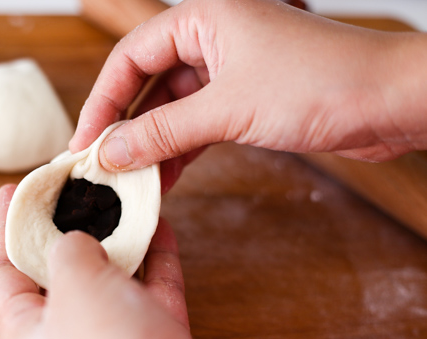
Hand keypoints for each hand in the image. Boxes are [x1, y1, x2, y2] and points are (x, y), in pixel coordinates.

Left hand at [0, 184, 257, 338]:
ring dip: (117, 239)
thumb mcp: (75, 286)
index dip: (4, 226)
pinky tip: (158, 226)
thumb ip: (68, 250)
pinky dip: (154, 259)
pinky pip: (151, 290)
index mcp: (26, 330)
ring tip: (120, 198)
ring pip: (110, 278)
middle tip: (76, 185)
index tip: (12, 189)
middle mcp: (67, 337)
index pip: (3, 270)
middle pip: (58, 271)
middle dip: (67, 227)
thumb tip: (76, 241)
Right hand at [70, 0, 426, 180]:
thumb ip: (165, 132)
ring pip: (172, 108)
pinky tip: (164, 177)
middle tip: (103, 164)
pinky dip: (180, 150)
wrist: (393, 101)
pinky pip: (198, 124)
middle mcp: (213, 38)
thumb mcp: (228, 109)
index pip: (131, 57)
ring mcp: (230, 69)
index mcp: (204, 17)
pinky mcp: (247, 98)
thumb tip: (112, 151)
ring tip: (131, 179)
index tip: (85, 140)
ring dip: (153, 144)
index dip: (103, 101)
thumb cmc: (325, 82)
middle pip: (148, 83)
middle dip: (126, 126)